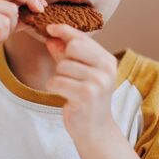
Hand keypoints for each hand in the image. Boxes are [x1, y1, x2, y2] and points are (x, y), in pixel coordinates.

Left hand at [44, 23, 119, 140]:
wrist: (95, 130)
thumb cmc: (86, 100)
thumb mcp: (80, 73)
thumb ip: (66, 54)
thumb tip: (52, 37)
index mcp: (108, 60)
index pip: (82, 38)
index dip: (64, 30)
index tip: (50, 28)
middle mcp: (106, 69)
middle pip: (73, 47)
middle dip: (63, 60)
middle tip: (68, 76)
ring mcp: (98, 81)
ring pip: (62, 66)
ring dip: (58, 77)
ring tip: (69, 89)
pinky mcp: (86, 94)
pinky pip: (57, 81)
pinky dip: (54, 88)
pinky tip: (64, 96)